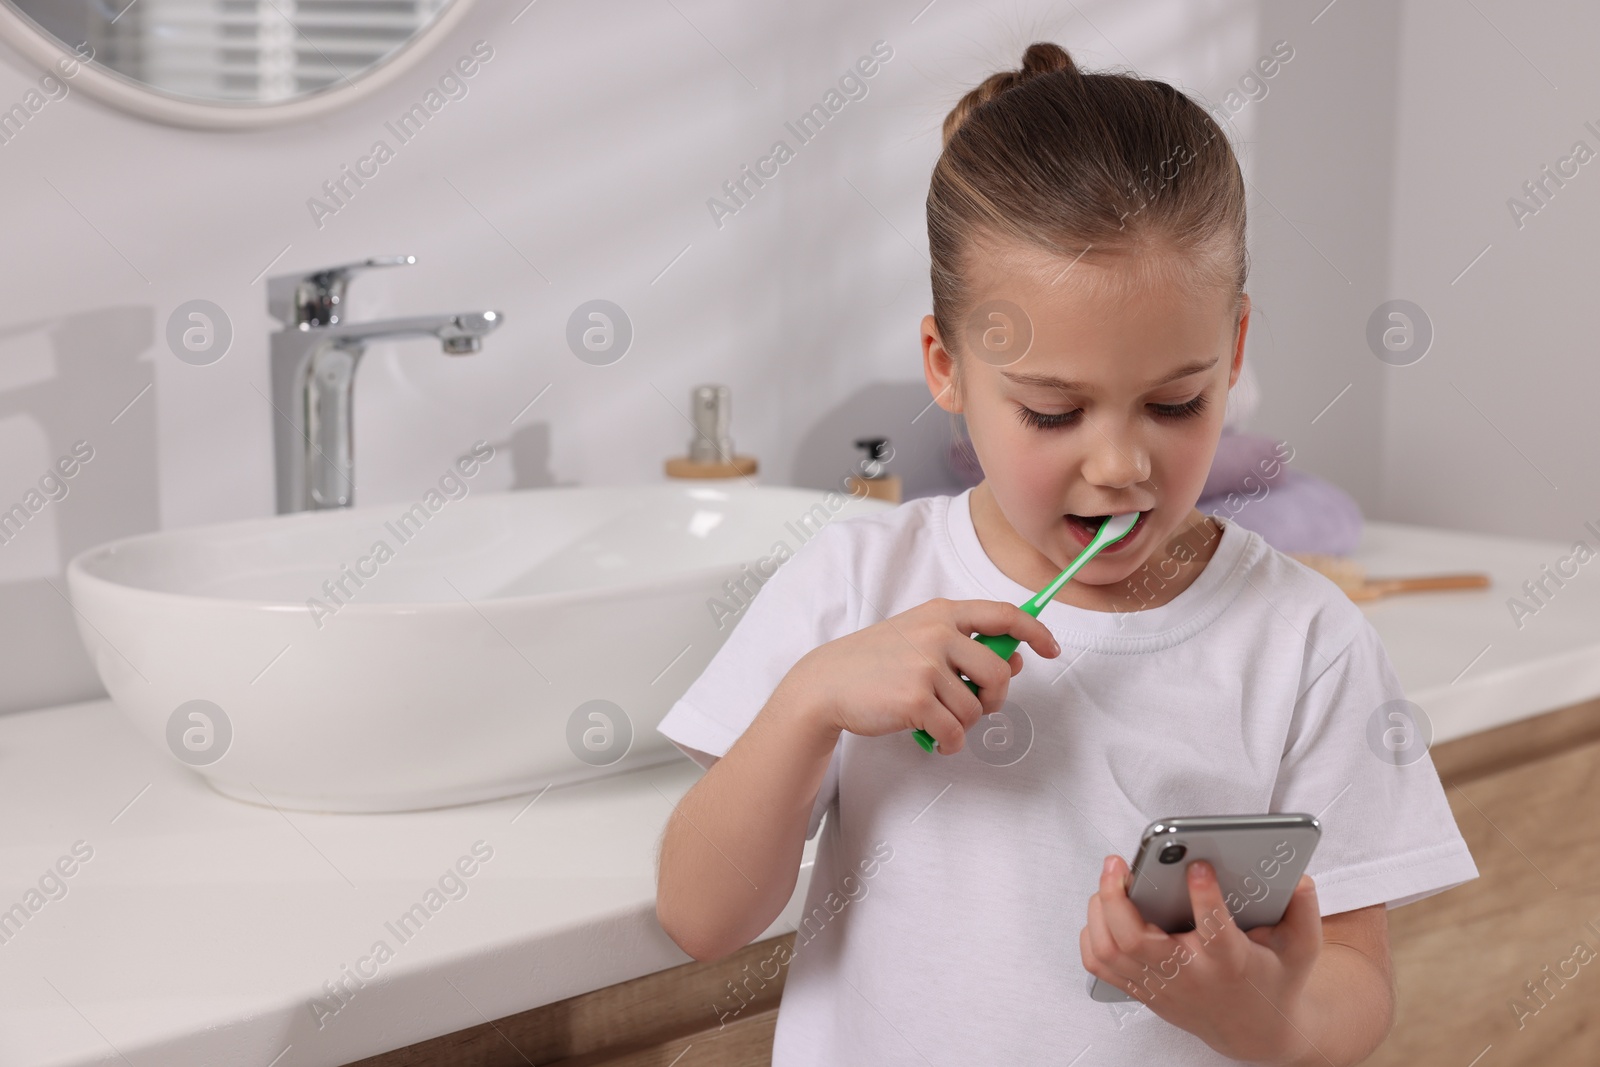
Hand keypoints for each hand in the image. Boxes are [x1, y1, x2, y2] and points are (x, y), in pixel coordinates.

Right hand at [775, 597, 1059, 753]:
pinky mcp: (915, 699)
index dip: (1035, 630)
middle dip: (995, 696)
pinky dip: (949, 743)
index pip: (1004, 613)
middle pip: (998, 671)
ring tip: (938, 720)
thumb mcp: (920, 639)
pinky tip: (933, 739)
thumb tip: (1015, 659)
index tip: (1050, 648)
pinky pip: (954, 732)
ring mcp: (925, 666)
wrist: (827, 683)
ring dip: (963, 724)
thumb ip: (965, 645)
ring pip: (975, 708)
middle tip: (976, 704)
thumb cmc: (876, 663)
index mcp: (941, 613)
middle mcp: (937, 633)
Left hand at [1081, 856, 1323, 1063]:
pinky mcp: (1144, 992)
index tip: (1197, 865)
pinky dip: (1093, 933)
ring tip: (1110, 878)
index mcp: (1231, 963)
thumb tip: (1298, 878)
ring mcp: (1161, 986)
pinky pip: (1102, 965)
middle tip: (1118, 862)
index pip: (1214, 931)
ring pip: (1111, 951)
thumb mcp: (1303, 949)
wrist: (1255, 1033)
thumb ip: (1303, 912)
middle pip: (1136, 941)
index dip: (1204, 897)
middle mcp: (1189, 976)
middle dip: (1118, 897)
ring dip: (1100, 910)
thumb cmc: (1275, 980)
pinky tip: (1104, 909)